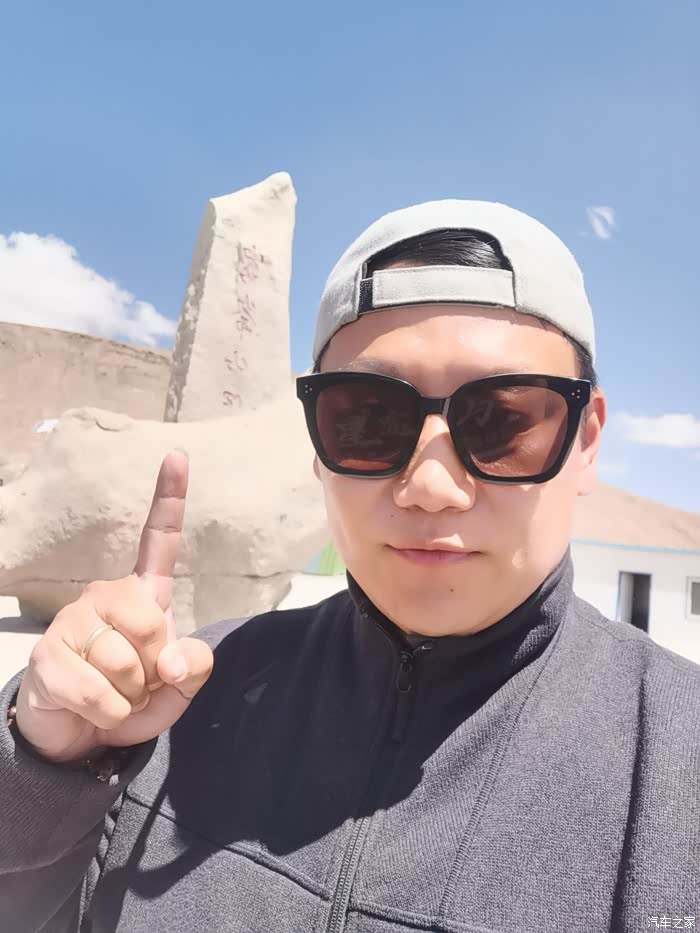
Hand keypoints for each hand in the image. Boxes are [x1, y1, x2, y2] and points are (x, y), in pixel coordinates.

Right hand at [14, 451, 213, 763]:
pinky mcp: (47, 655)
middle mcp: (105, 596)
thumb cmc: (134, 697)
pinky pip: (97, 692)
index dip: (169, 498)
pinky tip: (95, 710)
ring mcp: (72, 621)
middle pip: (151, 624)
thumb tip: (170, 661)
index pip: (157, 540)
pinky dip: (109, 714)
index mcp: (141, 594)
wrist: (82, 736)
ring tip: (116, 695)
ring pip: (124, 663)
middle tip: (139, 681)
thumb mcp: (178, 687)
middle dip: (154, 668)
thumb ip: (194, 666)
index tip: (177, 455)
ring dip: (130, 696)